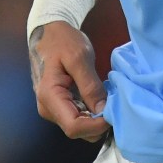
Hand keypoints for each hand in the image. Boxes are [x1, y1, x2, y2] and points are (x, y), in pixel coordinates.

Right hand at [29, 21, 109, 142]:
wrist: (49, 32)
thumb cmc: (63, 41)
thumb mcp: (79, 57)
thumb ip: (90, 85)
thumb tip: (102, 111)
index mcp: (50, 97)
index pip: (73, 127)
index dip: (96, 125)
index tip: (113, 111)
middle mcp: (48, 109)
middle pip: (77, 130)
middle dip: (98, 123)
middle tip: (114, 104)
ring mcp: (53, 108)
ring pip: (79, 126)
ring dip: (96, 117)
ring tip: (108, 98)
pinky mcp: (60, 105)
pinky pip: (78, 116)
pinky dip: (91, 111)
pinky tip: (99, 97)